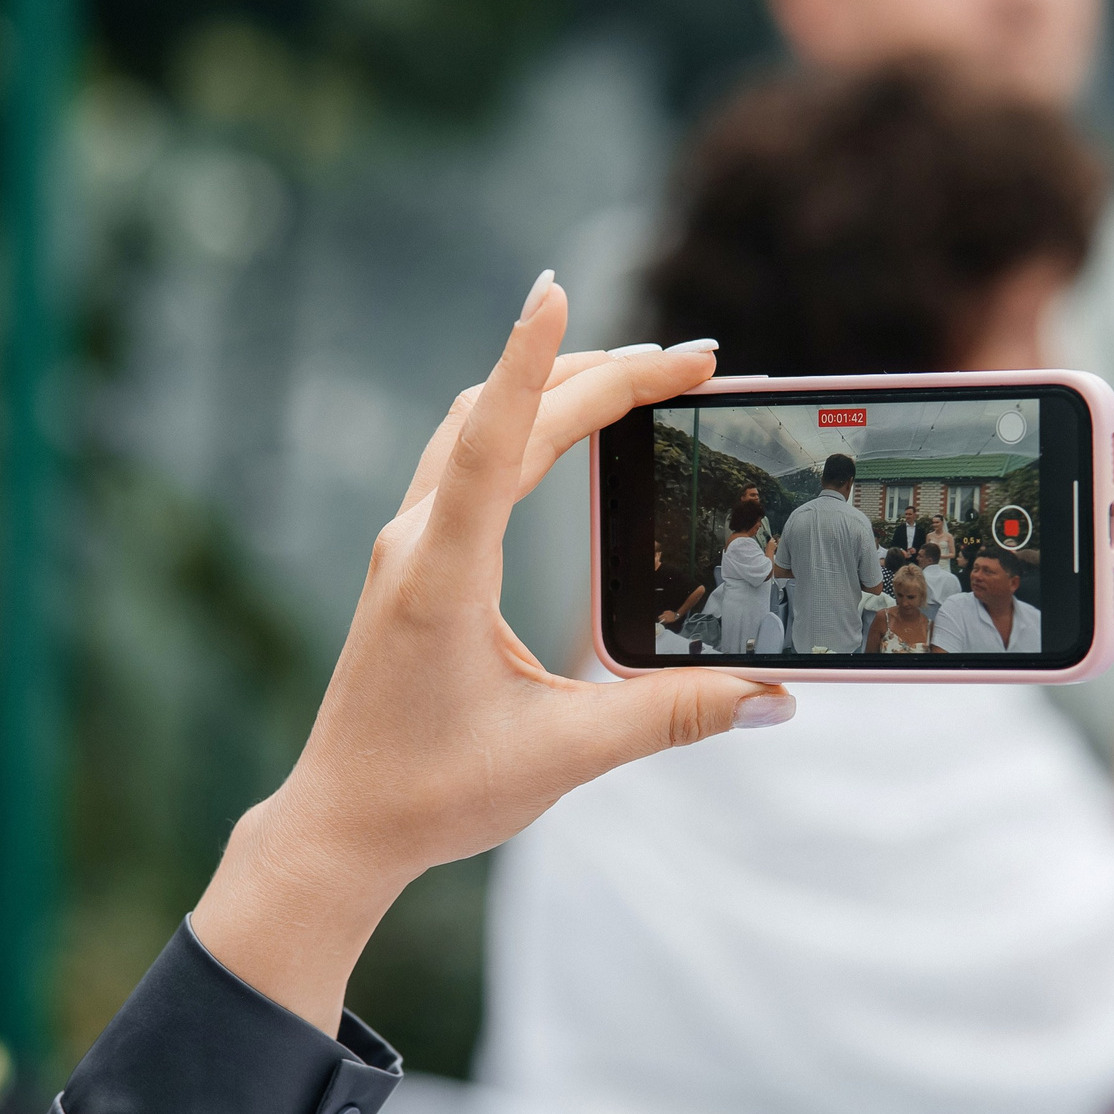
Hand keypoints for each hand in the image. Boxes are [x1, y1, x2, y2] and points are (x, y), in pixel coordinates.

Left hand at [192, 275, 791, 1028]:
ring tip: (643, 374)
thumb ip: (671, 718)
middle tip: (699, 360)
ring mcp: (406, 547)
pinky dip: (522, 421)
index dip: (532, 362)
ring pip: (476, 427)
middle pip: (503, 417)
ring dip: (556, 387)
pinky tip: (565, 426)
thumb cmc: (434, 794)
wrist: (340, 825)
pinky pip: (466, 458)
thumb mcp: (563, 756)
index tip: (554, 288)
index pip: (492, 441)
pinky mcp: (411, 562)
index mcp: (442, 577)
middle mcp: (415, 543)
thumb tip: (774, 697)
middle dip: (602, 373)